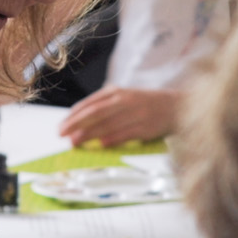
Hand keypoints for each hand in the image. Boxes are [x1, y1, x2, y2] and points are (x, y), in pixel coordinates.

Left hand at [58, 86, 182, 147]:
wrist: (176, 107)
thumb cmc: (145, 104)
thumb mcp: (124, 98)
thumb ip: (104, 107)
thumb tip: (79, 124)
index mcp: (116, 92)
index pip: (89, 104)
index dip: (73, 116)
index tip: (61, 128)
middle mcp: (125, 101)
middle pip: (95, 113)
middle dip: (76, 124)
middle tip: (62, 135)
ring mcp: (136, 113)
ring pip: (107, 124)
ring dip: (89, 134)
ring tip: (75, 142)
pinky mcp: (146, 127)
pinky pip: (126, 133)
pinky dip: (113, 138)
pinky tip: (101, 144)